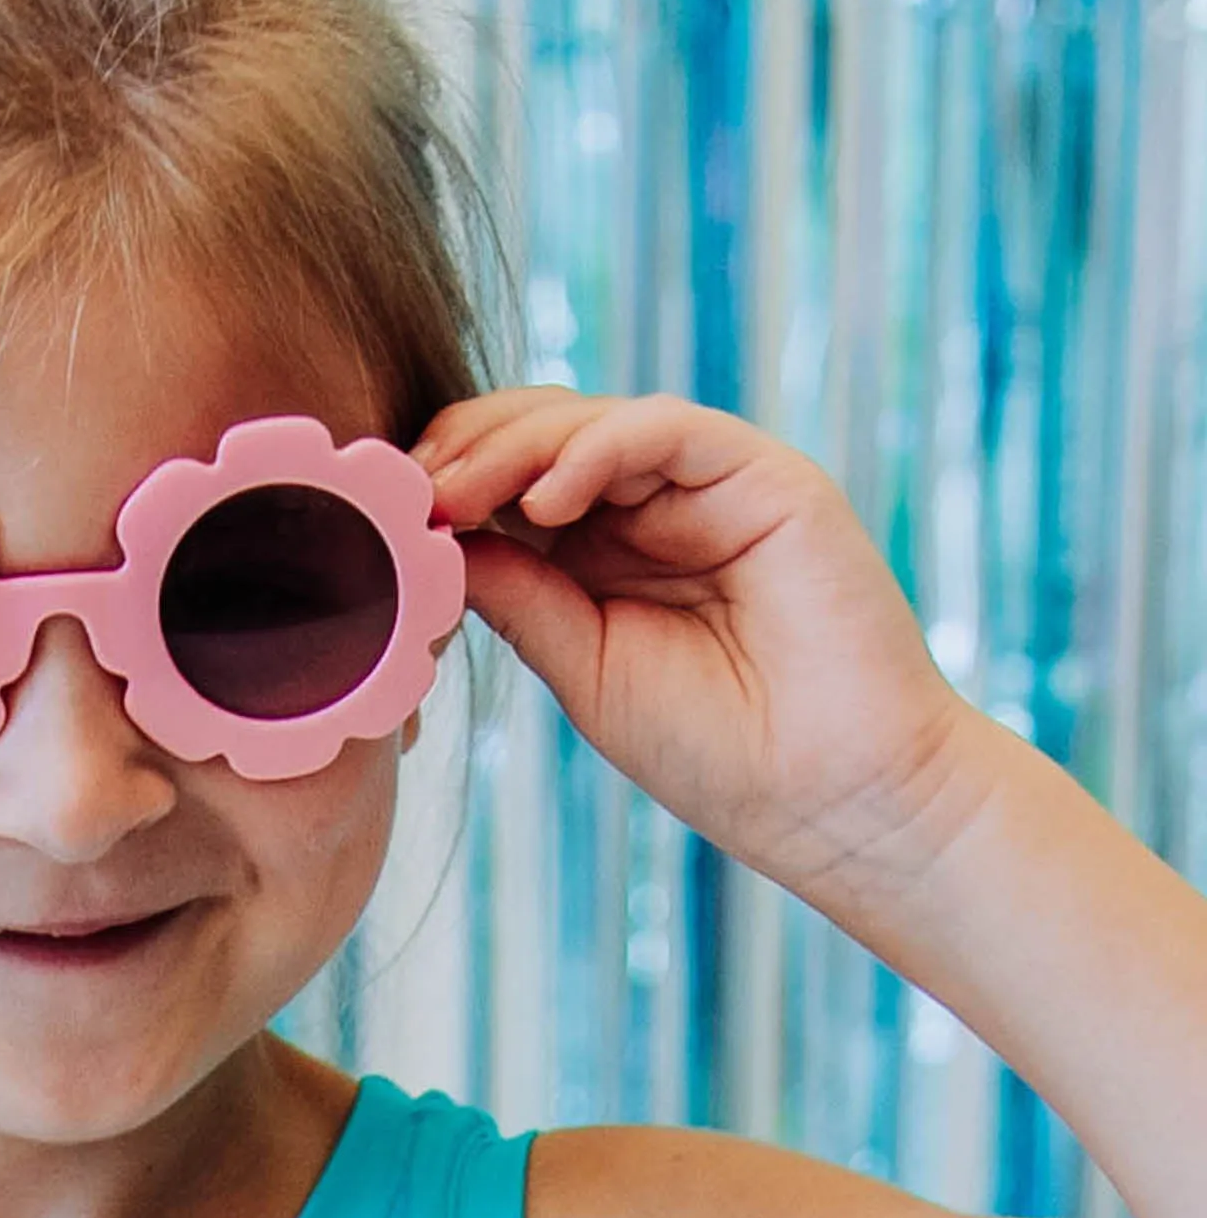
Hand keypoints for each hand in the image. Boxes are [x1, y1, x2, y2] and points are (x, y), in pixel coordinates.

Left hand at [412, 387, 988, 908]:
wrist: (831, 795)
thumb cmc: (717, 751)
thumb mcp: (585, 668)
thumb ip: (521, 599)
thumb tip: (438, 541)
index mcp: (607, 553)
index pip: (514, 486)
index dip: (449, 487)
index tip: (387, 518)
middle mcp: (656, 506)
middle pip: (545, 437)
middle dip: (466, 452)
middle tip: (406, 490)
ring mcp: (710, 484)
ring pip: (595, 422)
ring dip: (513, 446)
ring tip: (454, 490)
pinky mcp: (764, 475)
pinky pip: (667, 430)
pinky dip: (598, 448)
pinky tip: (542, 499)